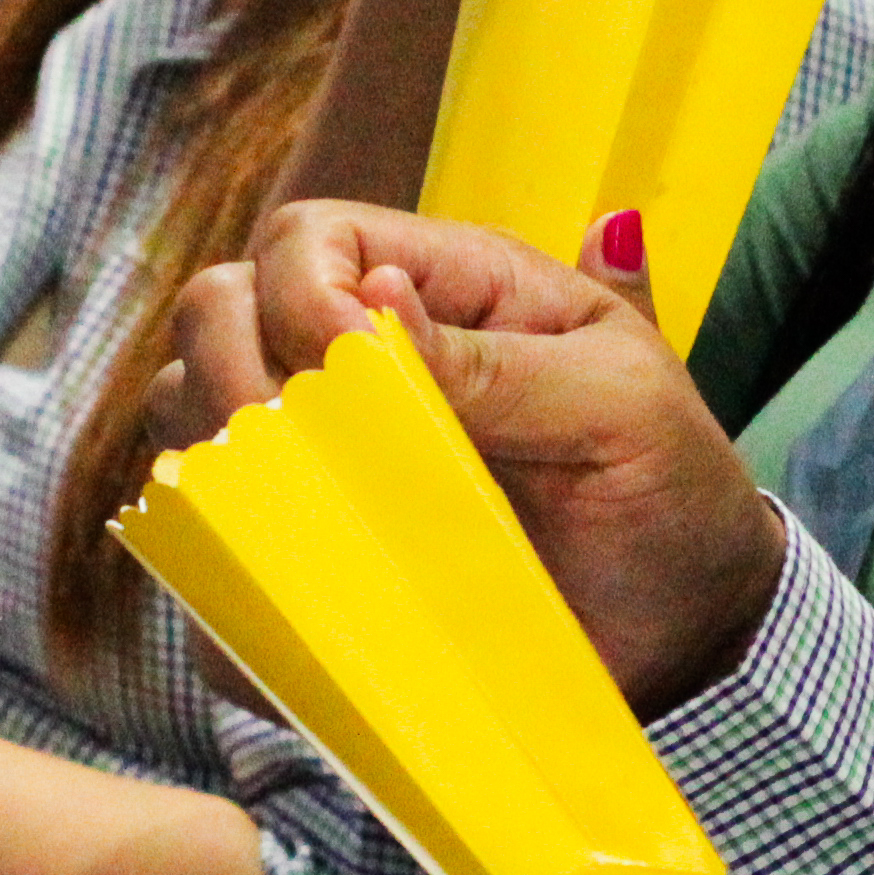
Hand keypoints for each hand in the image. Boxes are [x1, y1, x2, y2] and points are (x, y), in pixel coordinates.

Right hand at [196, 202, 786, 709]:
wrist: (686, 636)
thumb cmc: (669, 495)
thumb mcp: (624, 408)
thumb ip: (502, 357)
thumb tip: (376, 294)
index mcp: (445, 291)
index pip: (304, 238)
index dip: (297, 291)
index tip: (344, 367)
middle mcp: (360, 360)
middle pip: (216, 310)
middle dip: (228, 368)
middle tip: (288, 448)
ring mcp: (322, 456)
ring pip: (187, 415)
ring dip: (215, 458)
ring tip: (292, 515)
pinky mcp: (306, 554)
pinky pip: (209, 548)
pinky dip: (221, 566)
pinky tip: (286, 591)